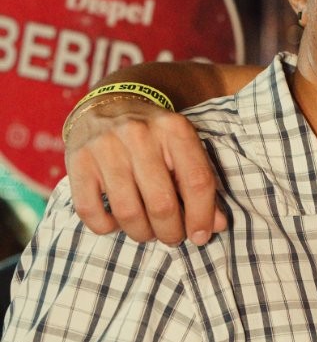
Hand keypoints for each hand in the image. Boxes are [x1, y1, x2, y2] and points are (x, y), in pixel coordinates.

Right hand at [66, 99, 223, 246]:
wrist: (109, 105)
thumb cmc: (154, 136)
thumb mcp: (183, 148)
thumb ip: (200, 184)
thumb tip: (216, 225)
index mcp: (174, 129)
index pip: (197, 181)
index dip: (201, 216)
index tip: (200, 235)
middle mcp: (139, 134)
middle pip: (162, 203)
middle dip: (170, 232)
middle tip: (171, 236)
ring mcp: (105, 147)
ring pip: (128, 212)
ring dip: (141, 233)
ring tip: (147, 231)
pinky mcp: (77, 160)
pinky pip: (91, 211)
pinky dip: (106, 226)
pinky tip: (116, 220)